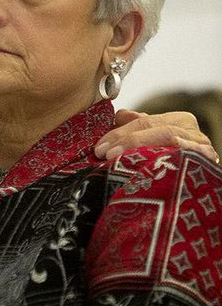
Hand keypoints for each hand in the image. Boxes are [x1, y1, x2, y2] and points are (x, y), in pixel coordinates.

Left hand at [94, 108, 218, 162]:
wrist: (196, 190)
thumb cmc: (173, 162)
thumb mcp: (155, 140)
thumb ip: (139, 126)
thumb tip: (120, 115)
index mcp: (179, 121)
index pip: (143, 122)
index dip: (118, 133)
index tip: (99, 147)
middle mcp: (192, 132)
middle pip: (153, 129)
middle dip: (124, 139)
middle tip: (102, 152)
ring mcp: (201, 147)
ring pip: (166, 138)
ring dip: (137, 147)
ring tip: (114, 158)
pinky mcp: (205, 162)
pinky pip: (183, 156)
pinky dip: (164, 156)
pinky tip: (149, 161)